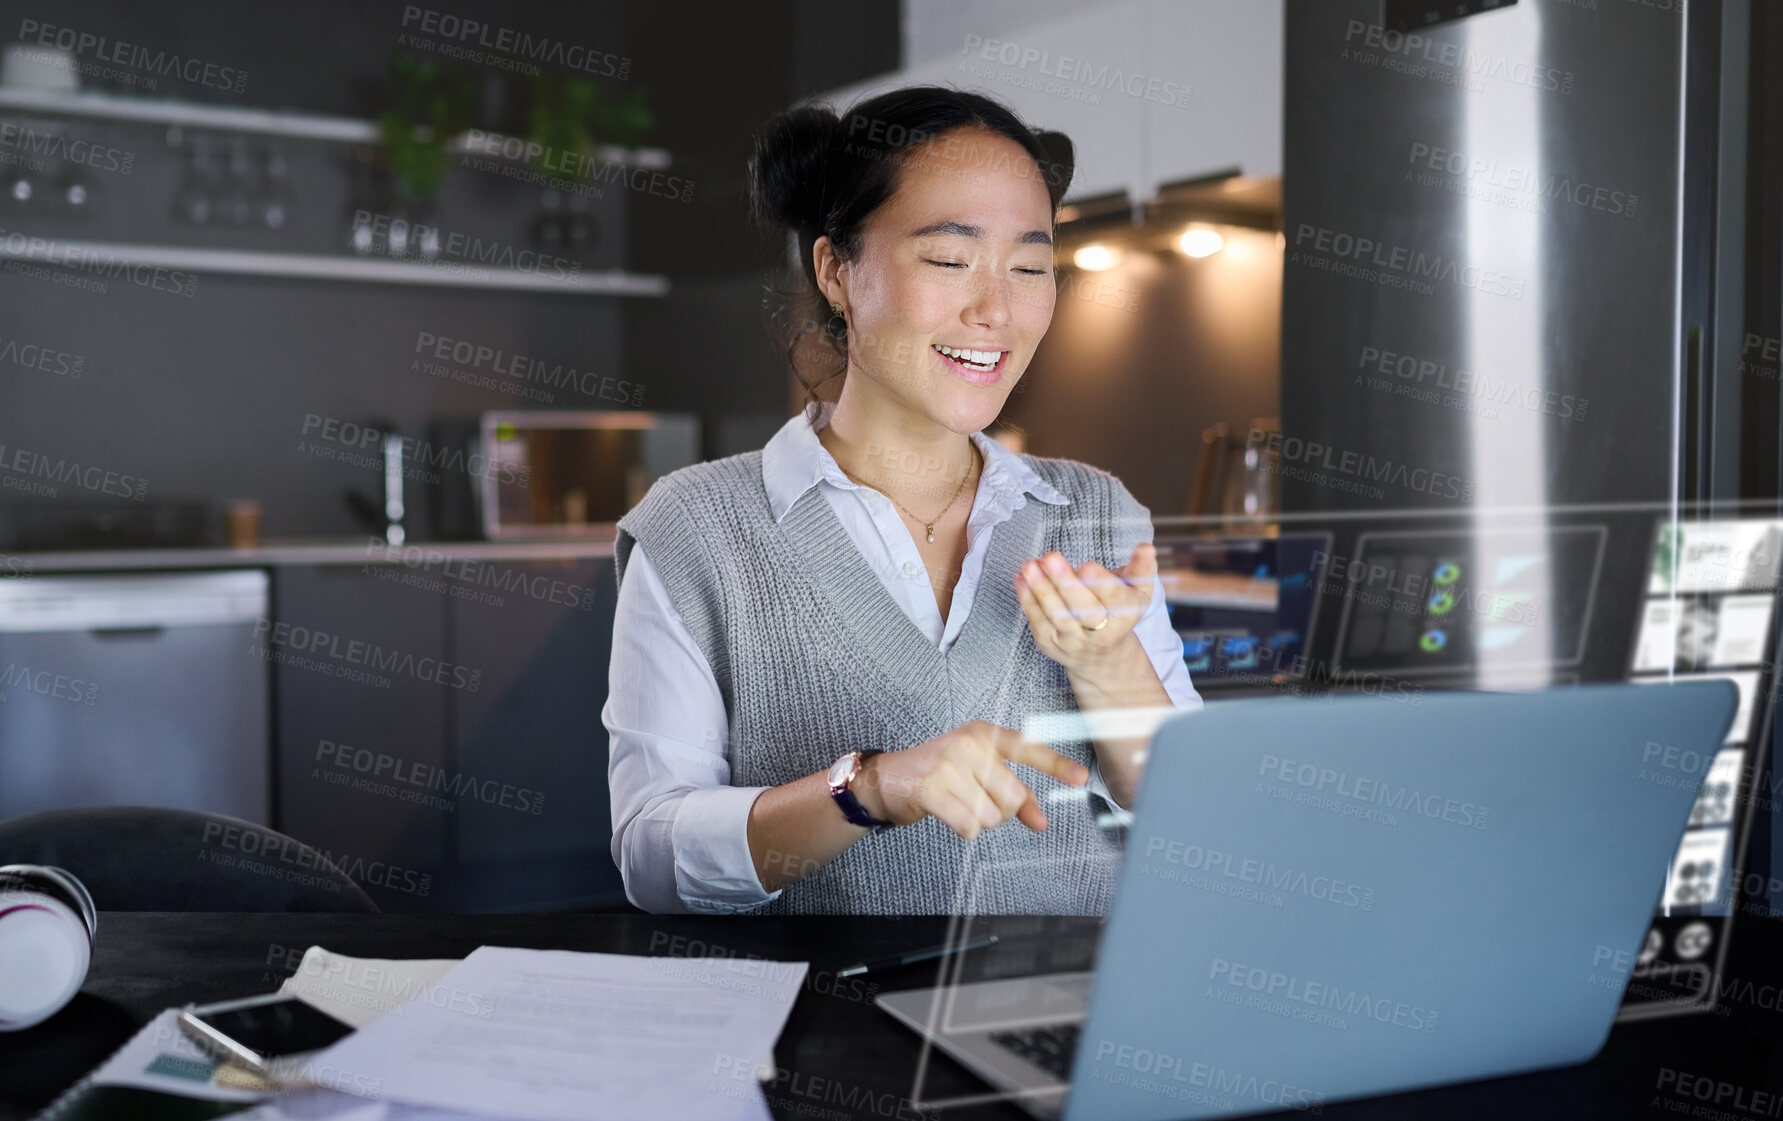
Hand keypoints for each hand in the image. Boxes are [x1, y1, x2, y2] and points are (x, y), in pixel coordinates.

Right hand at [853, 720, 1088, 839]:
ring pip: (992, 815)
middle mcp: (970, 744)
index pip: (1028, 748)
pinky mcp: (932, 789)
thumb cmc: (940, 773)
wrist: (889, 778)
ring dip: (981, 821)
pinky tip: (951, 815)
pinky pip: (970, 825)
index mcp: (985, 734)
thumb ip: (1014, 793)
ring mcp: (950, 764)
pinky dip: (965, 829)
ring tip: (961, 805)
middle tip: (980, 802)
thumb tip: (1041, 820)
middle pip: (1013, 796)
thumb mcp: (979, 773)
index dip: (1057, 765)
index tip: (1082, 778)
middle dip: (1003, 810)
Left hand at [1015, 544, 1155, 677]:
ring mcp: (1072, 640)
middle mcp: (1099, 632)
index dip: (1100, 584)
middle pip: (1083, 609)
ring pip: (1056, 615)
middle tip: (1050, 557)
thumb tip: (1146, 548)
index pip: (1114, 600)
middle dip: (1065, 583)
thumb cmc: (1118, 613)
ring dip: (1041, 589)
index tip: (1087, 566)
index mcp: (1124, 615)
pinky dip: (1027, 599)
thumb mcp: (1138, 591)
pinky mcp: (1050, 643)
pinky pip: (1037, 620)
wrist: (1102, 657)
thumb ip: (1141, 568)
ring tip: (1030, 566)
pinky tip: (1021, 578)